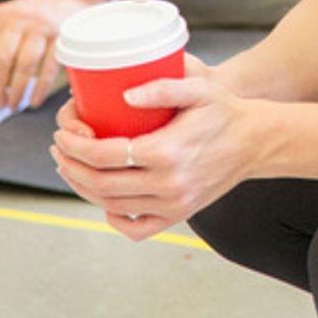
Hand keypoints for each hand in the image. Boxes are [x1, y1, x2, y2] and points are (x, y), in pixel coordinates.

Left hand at [0, 0, 96, 109]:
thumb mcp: (11, 21)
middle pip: (1, 59)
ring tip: (14, 104)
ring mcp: (41, 27)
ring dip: (17, 90)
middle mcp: (19, 20)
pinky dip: (40, 88)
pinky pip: (48, 68)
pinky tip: (35, 99)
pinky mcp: (62, 36)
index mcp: (0, 18)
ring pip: (24, 65)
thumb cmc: (37, 15)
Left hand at [51, 69, 258, 241]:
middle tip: (60, 149)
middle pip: (101, 184)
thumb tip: (123, 95)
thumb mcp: (198, 89)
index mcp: (167, 152)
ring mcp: (173, 205)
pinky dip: (114, 219)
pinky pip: (137, 229)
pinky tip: (104, 200)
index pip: (104, 155)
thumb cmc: (225, 111)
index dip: (75, 146)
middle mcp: (168, 184)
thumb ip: (162, 88)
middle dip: (71, 166)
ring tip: (71, 167)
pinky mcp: (179, 215)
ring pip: (112, 206)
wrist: (257, 142)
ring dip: (83, 188)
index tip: (62, 134)